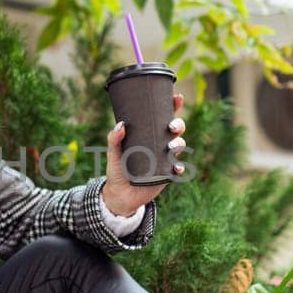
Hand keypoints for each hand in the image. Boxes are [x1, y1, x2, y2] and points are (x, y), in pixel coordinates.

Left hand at [103, 93, 185, 216]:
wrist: (119, 194)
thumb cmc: (117, 170)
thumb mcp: (113, 153)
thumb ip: (114, 139)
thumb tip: (121, 124)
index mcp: (149, 135)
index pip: (163, 117)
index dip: (173, 106)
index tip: (177, 97)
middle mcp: (160, 144)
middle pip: (176, 130)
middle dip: (178, 124)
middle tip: (171, 127)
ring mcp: (165, 159)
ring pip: (179, 146)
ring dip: (179, 144)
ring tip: (170, 147)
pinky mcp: (167, 175)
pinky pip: (177, 169)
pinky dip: (179, 167)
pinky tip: (175, 167)